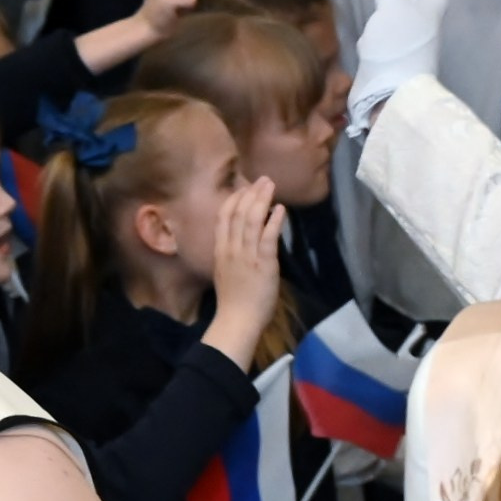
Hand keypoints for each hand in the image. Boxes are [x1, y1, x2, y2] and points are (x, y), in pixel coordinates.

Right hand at [204, 174, 283, 364]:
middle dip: (250, 193)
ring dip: (262, 200)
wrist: (237, 320)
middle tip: (262, 180)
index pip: (223, 217)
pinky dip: (274, 220)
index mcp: (220, 250)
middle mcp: (231, 249)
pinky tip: (280, 209)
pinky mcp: (263, 263)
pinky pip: (268, 237)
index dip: (234, 199)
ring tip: (271, 186)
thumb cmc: (233, 301)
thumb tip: (240, 240)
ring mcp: (247, 255)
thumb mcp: (224, 271)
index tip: (244, 188)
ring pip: (252, 220)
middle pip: (238, 213)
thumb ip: (231, 254)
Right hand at [347, 0, 447, 137]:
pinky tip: (374, 17)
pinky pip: (389, 31)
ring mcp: (407, 44)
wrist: (391, 95)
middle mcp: (422, 26)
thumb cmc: (399, 45)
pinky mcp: (390, 59)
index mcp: (430, 10)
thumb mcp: (392, 6)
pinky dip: (383, 19)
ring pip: (404, 13)